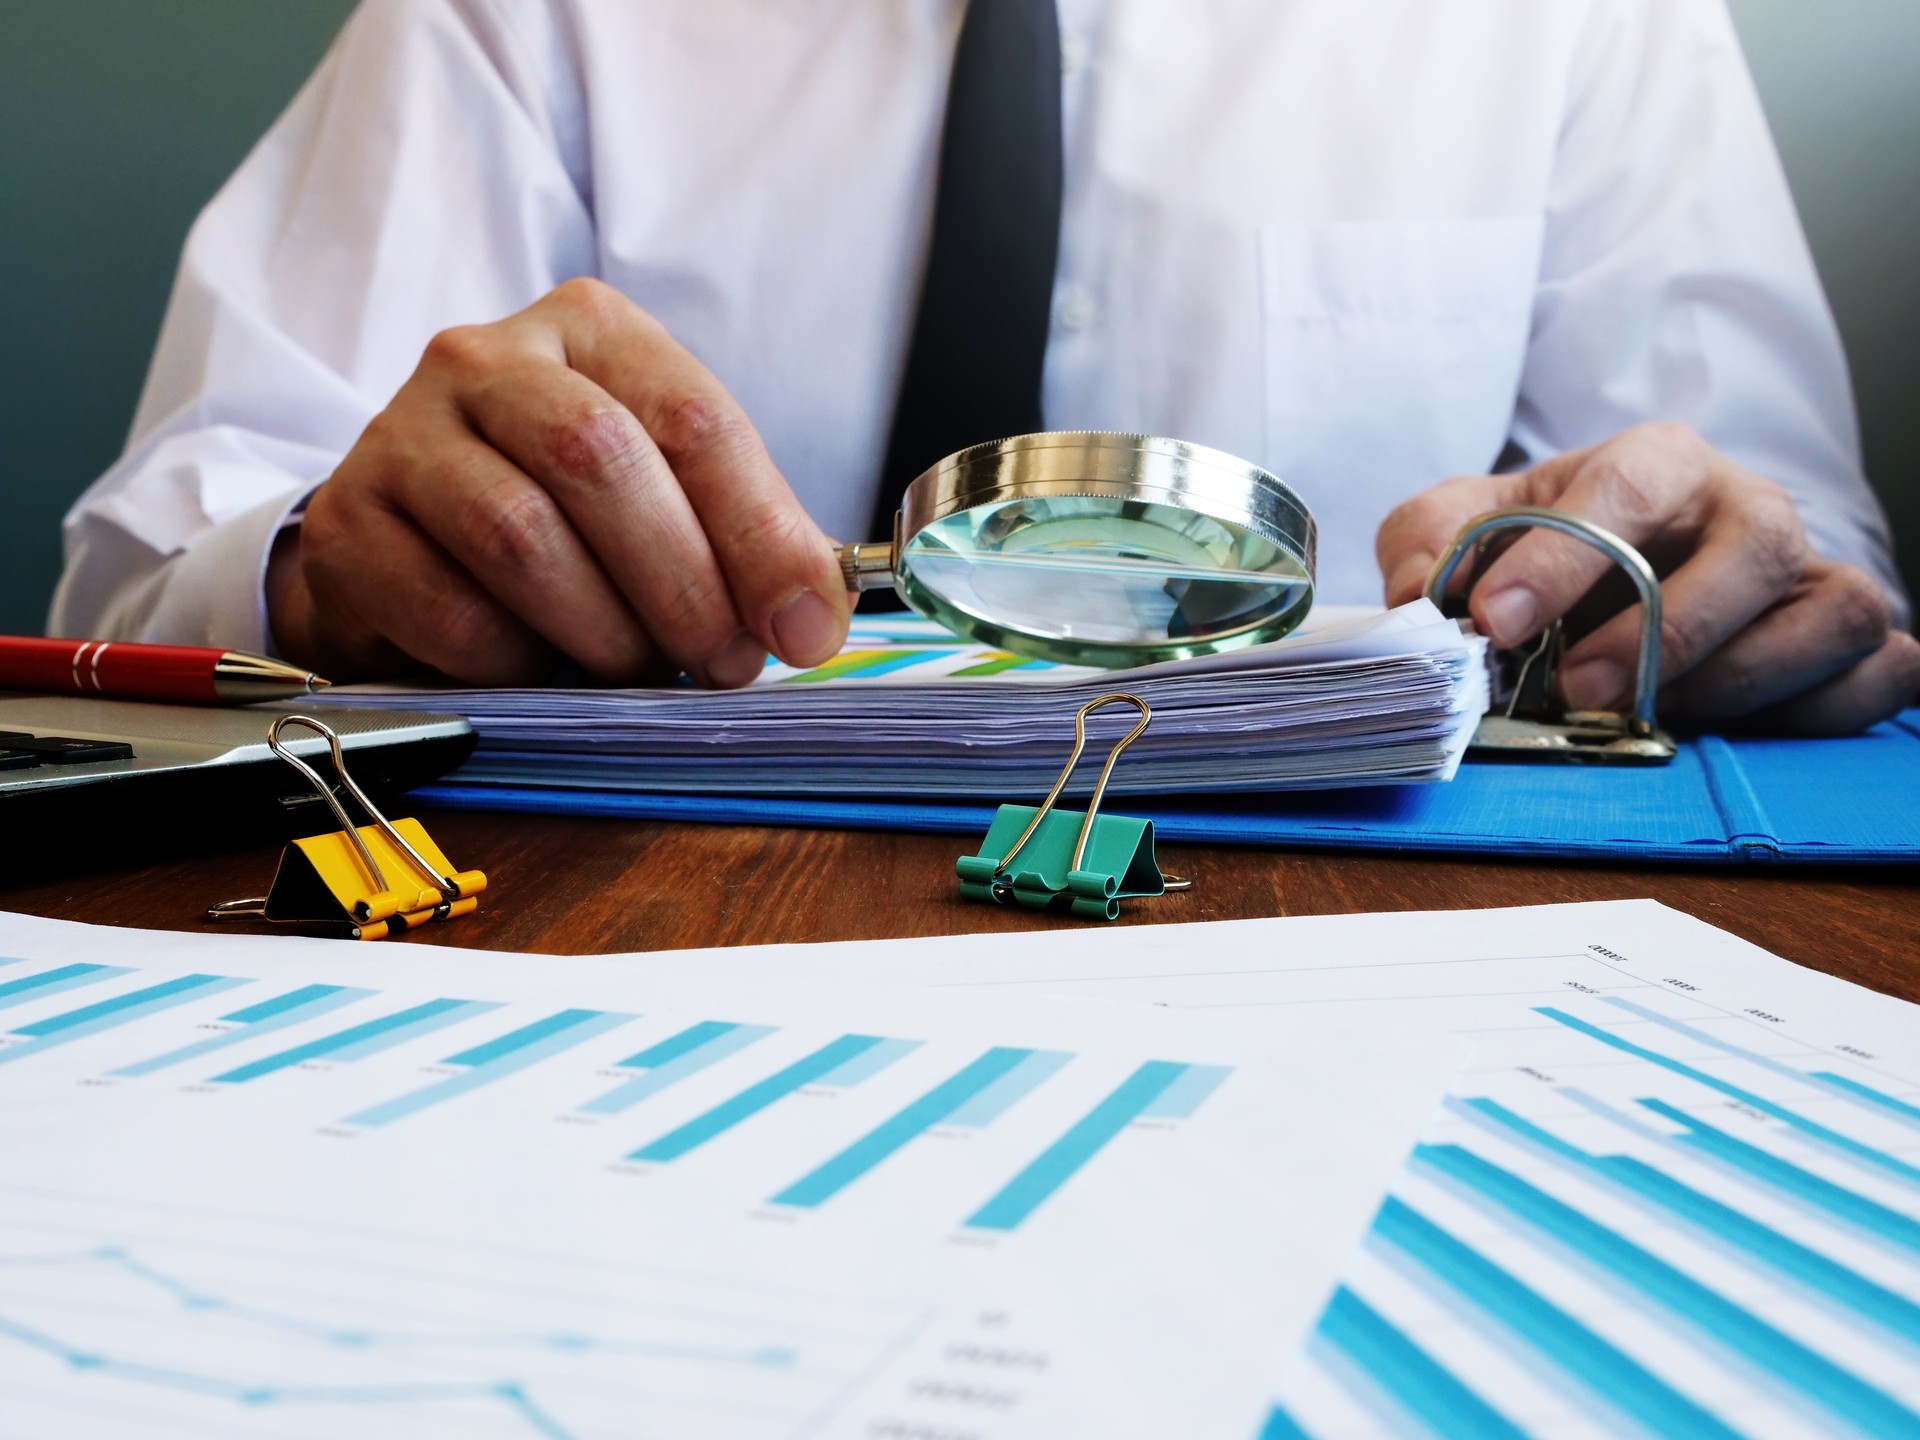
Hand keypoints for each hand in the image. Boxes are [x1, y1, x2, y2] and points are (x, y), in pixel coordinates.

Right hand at [267, 278, 848, 686]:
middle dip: (683, 584)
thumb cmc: (565, 515)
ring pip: (521, 537)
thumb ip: (747, 539)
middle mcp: (486, 360)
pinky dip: (516, 662)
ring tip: (637, 668)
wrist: (408, 538)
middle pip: (601, 461)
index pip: (693, 419)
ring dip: (604, 630)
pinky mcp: (349, 527)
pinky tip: (541, 668)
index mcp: (590, 332)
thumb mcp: (667, 496)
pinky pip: (450, 610)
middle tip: (721, 660)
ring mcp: (402, 435)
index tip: (804, 626)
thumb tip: (816, 618)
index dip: (760, 534)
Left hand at [1377, 424, 1919, 733]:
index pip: (1629, 484)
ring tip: (1653, 719)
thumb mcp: (1461, 527)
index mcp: (1656, 464)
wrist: (1603, 573)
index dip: (1563, 554)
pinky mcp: (1843, 642)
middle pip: (1757, 545)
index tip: (1496, 619)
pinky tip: (1735, 734)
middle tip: (1580, 690)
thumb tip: (1420, 596)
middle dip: (1668, 627)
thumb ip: (1428, 543)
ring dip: (1742, 679)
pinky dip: (1821, 711)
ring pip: (1834, 612)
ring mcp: (1807, 576)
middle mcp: (1747, 509)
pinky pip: (1880, 674)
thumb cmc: (1540, 546)